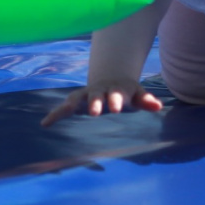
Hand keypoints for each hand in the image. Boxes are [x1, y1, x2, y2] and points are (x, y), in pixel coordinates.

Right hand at [42, 79, 162, 125]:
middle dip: (95, 102)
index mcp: (116, 90)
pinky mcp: (76, 102)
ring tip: (63, 111)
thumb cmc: (128, 93)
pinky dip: (55, 114)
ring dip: (70, 105)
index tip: (115, 108)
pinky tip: (45, 124)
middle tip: (94, 112)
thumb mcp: (138, 94)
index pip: (116, 94)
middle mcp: (99, 91)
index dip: (115, 100)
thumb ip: (147, 100)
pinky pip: (64, 108)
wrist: (113, 80)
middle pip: (96, 95)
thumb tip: (158, 106)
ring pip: (77, 98)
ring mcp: (86, 95)